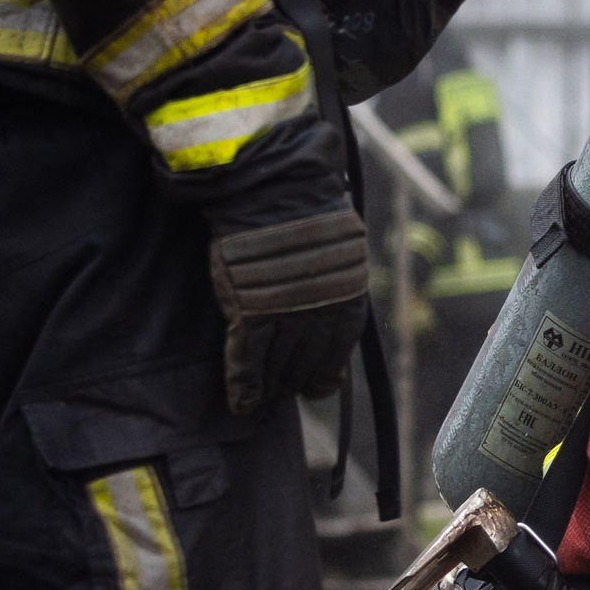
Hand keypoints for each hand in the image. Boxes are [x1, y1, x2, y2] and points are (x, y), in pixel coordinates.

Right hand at [208, 209, 370, 414]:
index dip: (325, 372)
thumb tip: (331, 303)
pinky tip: (241, 401)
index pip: (338, 347)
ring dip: (269, 388)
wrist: (271, 185)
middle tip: (282, 397)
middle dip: (295, 382)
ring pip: (278, 363)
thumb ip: (335, 280)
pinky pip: (247, 357)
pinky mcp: (249, 308)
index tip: (316, 389)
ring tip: (262, 404)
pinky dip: (243, 382)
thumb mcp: (339, 247)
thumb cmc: (303, 208)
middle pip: (308, 359)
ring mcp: (285, 310)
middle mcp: (322, 309)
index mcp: (349, 294)